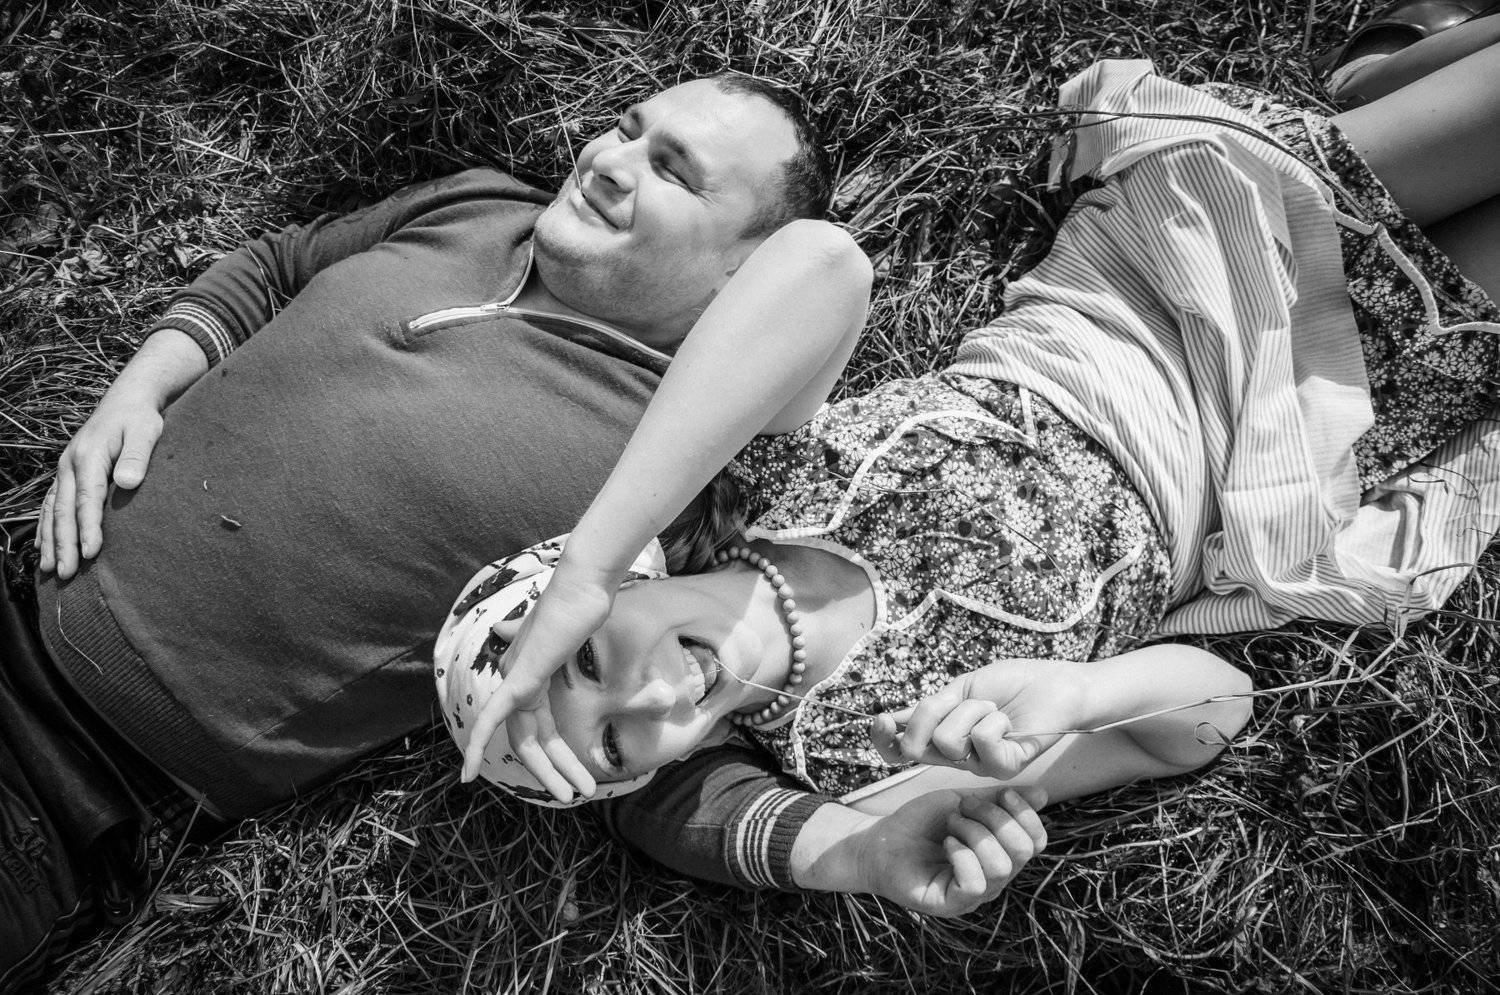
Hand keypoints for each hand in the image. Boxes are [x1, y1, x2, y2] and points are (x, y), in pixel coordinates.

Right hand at [38, 386, 163, 578]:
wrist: (126, 401)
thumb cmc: (140, 419)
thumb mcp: (146, 431)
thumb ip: (137, 456)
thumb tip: (128, 483)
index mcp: (89, 457)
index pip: (88, 500)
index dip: (88, 528)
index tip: (90, 553)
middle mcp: (70, 465)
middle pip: (65, 510)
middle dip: (64, 544)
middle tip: (66, 574)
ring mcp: (65, 470)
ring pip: (53, 511)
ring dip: (51, 541)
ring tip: (50, 570)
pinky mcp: (67, 474)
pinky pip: (51, 504)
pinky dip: (47, 527)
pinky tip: (44, 548)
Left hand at [460, 567, 615, 799]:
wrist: (584, 588)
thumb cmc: (582, 607)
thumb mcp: (565, 635)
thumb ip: (537, 636)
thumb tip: (509, 627)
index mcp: (529, 675)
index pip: (538, 726)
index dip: (553, 755)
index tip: (574, 777)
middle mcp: (518, 679)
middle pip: (532, 739)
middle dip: (556, 770)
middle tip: (577, 795)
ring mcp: (517, 679)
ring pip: (523, 739)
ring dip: (547, 771)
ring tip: (572, 796)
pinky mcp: (518, 678)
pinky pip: (491, 719)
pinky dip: (476, 744)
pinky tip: (468, 773)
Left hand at [855, 787, 1047, 916]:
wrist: (880, 838)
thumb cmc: (921, 822)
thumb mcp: (964, 802)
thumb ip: (1000, 801)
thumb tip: (1043, 794)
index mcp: (1001, 854)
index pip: (1036, 842)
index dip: (1025, 814)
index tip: (1003, 793)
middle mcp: (993, 879)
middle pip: (1022, 851)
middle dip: (995, 818)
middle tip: (964, 808)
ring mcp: (973, 895)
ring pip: (1000, 866)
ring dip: (975, 833)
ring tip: (951, 825)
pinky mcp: (950, 905)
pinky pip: (975, 884)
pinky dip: (962, 855)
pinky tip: (946, 844)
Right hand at [871, 659, 1087, 778]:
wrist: (1055, 686)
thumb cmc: (1012, 685)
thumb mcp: (959, 690)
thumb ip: (928, 708)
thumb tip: (887, 720)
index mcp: (940, 738)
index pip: (899, 750)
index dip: (883, 741)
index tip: (880, 720)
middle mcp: (955, 757)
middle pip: (918, 744)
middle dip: (935, 712)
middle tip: (966, 702)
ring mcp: (978, 765)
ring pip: (948, 740)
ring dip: (973, 711)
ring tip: (996, 711)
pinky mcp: (1004, 768)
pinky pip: (980, 741)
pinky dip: (993, 720)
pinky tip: (1008, 721)